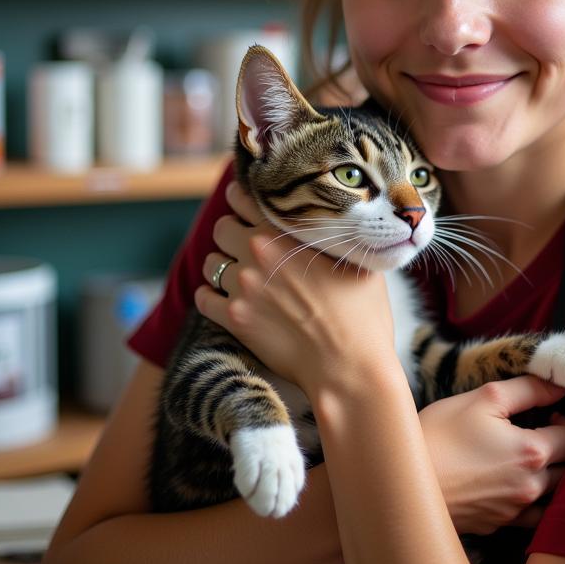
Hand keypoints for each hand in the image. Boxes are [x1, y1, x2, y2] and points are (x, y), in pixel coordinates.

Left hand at [195, 181, 396, 394]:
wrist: (349, 366)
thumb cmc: (362, 314)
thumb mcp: (356, 261)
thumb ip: (334, 236)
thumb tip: (337, 223)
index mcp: (284, 234)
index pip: (244, 198)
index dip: (241, 197)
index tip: (243, 202)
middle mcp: (257, 254)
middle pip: (221, 228)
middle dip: (231, 233)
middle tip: (245, 244)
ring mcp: (242, 287)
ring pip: (211, 263)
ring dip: (222, 266)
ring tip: (239, 275)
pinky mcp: (233, 320)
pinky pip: (202, 299)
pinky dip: (209, 297)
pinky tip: (224, 299)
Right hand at [419, 376, 564, 535]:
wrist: (404, 483)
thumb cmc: (441, 435)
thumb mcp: (484, 398)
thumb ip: (528, 388)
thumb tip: (561, 382)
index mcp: (532, 453)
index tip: (546, 414)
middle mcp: (531, 487)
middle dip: (560, 449)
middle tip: (537, 432)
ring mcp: (515, 512)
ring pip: (552, 495)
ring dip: (548, 476)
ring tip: (524, 458)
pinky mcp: (497, 525)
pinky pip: (529, 516)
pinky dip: (529, 500)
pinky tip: (508, 483)